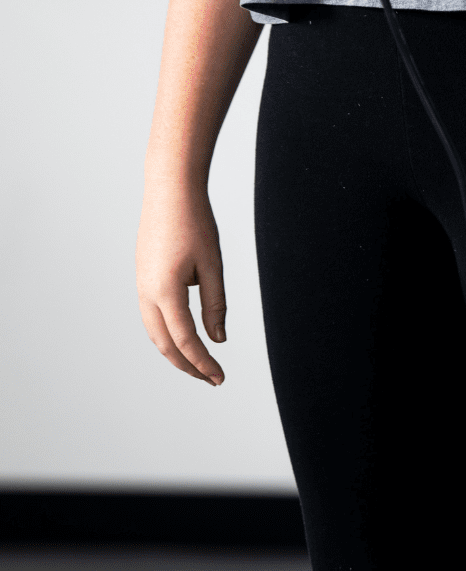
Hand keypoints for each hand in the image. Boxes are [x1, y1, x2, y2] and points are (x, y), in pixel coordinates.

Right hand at [135, 180, 226, 385]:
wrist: (170, 192)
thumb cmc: (195, 224)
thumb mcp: (212, 265)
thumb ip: (215, 304)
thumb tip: (219, 339)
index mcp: (165, 292)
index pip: (185, 341)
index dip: (203, 363)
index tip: (220, 378)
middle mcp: (146, 294)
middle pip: (165, 344)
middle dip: (188, 365)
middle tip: (212, 378)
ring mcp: (140, 287)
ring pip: (155, 333)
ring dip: (175, 352)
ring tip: (199, 364)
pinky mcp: (142, 279)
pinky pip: (152, 317)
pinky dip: (167, 334)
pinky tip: (183, 337)